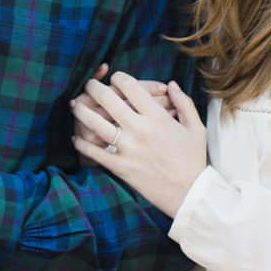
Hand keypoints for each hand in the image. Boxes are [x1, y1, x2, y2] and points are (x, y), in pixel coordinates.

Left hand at [69, 71, 207, 216]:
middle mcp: (140, 129)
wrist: (189, 193)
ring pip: (95, 123)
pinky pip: (94, 152)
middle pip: (108, 100)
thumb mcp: (196, 128)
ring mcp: (128, 148)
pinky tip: (76, 137)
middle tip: (88, 85)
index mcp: (158, 117)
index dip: (118, 78)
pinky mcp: (120, 166)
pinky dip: (81, 144)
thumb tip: (172, 84)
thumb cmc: (193, 160)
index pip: (131, 87)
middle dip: (94, 88)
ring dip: (81, 111)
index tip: (113, 78)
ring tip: (75, 104)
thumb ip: (184, 103)